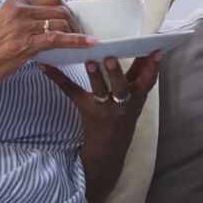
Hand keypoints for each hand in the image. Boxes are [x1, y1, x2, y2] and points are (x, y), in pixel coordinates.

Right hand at [0, 0, 96, 88]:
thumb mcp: (3, 23)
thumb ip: (23, 19)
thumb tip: (46, 23)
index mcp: (15, 4)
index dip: (66, 8)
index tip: (72, 18)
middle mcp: (20, 11)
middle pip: (59, 9)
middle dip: (74, 20)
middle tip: (79, 32)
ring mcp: (23, 27)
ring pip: (61, 23)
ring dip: (76, 32)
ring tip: (82, 41)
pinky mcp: (27, 44)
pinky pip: (58, 38)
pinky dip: (77, 40)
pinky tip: (88, 43)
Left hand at [38, 52, 161, 145]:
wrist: (108, 150)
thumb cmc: (123, 119)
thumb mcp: (136, 101)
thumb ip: (139, 79)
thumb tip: (147, 52)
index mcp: (137, 99)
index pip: (147, 82)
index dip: (152, 67)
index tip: (156, 52)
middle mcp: (122, 105)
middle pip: (121, 88)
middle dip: (117, 73)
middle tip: (110, 58)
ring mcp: (104, 109)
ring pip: (99, 91)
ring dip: (94, 75)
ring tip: (89, 62)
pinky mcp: (87, 110)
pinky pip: (72, 92)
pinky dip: (58, 78)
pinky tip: (46, 67)